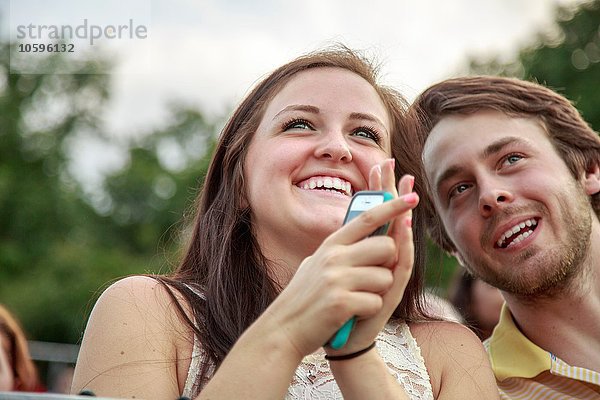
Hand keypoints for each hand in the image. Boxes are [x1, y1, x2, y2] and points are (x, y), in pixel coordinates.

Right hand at [265, 159, 418, 358]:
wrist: (283, 329)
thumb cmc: (304, 298)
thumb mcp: (316, 264)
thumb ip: (340, 249)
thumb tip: (368, 232)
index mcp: (331, 245)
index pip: (368, 218)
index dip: (392, 207)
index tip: (412, 198)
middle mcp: (334, 257)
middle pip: (386, 246)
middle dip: (387, 264)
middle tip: (369, 279)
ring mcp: (337, 279)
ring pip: (385, 277)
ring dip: (377, 292)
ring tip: (354, 300)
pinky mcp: (341, 302)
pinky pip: (375, 302)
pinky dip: (367, 312)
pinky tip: (349, 315)